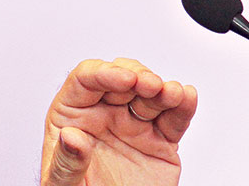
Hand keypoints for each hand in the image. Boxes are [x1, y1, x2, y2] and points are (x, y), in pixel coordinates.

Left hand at [41, 58, 197, 185]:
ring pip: (150, 96)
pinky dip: (183, 107)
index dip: (105, 73)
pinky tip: (186, 96)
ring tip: (171, 94)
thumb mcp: (61, 183)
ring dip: (163, 89)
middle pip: (122, 79)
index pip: (85, 81)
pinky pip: (172, 121)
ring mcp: (132, 127)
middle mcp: (103, 115)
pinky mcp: (159, 144)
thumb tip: (71, 137)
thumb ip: (65, 161)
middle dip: (139, 76)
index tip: (124, 79)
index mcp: (72, 116)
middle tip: (151, 85)